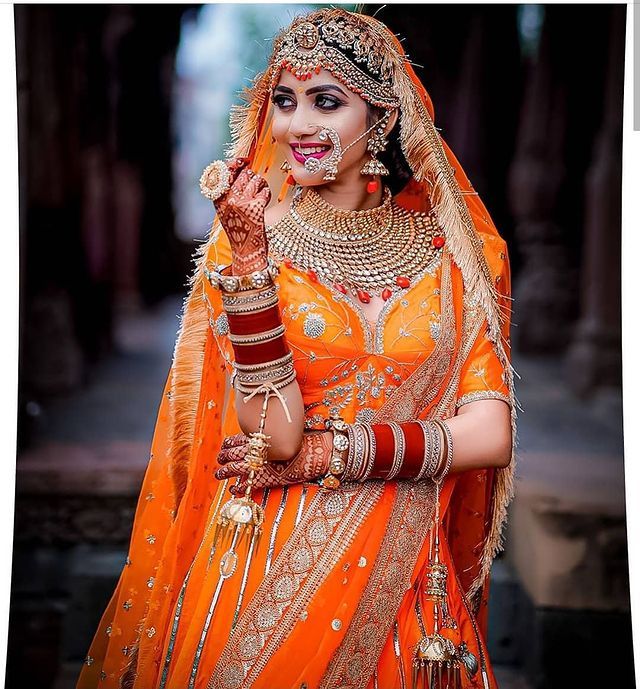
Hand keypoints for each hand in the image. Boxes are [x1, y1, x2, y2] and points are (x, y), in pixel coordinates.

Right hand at [213, 160, 271, 274]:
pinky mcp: (255, 206)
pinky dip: (266, 194)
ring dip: (260, 184)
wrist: (246, 251)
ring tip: (260, 195)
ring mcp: (241, 202)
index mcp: (218, 199)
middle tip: (254, 187)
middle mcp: (227, 198)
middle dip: (251, 177)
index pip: (223, 171)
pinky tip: (264, 202)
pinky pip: (264, 190)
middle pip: (242, 173)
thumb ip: (228, 192)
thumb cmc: (238, 231)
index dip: (235, 163)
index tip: (243, 161)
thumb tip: (239, 169)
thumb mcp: (226, 211)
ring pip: (254, 179)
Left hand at [215, 431, 331, 494]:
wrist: (313, 452)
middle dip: (224, 457)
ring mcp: (258, 464)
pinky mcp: (264, 479)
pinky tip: (233, 489)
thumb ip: (270, 434)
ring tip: (219, 475)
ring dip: (224, 472)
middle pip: (232, 453)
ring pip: (233, 468)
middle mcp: (255, 450)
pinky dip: (237, 487)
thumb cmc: (302, 441)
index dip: (228, 444)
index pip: (236, 440)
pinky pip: (245, 485)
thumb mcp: (283, 431)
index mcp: (258, 438)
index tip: (225, 446)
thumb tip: (264, 435)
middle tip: (220, 459)